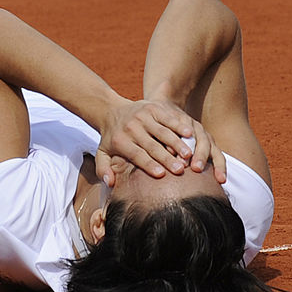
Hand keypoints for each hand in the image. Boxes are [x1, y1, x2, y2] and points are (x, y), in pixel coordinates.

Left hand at [95, 88, 225, 185]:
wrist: (110, 111)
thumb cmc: (111, 139)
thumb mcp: (101, 154)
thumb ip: (102, 170)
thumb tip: (110, 183)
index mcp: (121, 141)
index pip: (137, 155)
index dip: (149, 164)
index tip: (161, 174)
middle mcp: (132, 128)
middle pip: (152, 146)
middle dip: (166, 158)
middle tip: (180, 170)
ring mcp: (143, 117)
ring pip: (163, 132)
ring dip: (177, 144)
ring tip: (188, 155)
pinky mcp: (152, 108)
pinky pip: (168, 118)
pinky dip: (179, 126)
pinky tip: (190, 134)